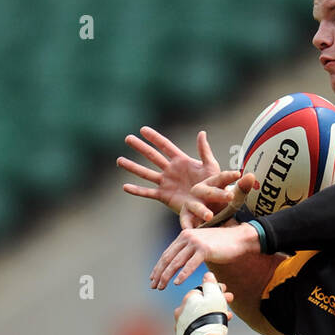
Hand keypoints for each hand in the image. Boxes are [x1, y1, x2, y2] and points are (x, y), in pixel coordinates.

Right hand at [118, 127, 239, 227]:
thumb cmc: (215, 186)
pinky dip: (137, 190)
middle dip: (140, 147)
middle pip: (152, 156)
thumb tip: (201, 133)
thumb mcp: (211, 167)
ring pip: (146, 173)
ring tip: (119, 160)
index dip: (154, 138)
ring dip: (133, 167)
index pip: (165, 146)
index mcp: (181, 161)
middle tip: (127, 138)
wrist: (212, 205)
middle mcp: (171, 171)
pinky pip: (148, 193)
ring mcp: (167, 183)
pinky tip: (125, 187)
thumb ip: (204, 151)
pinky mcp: (165, 196)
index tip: (142, 129)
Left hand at [150, 174, 260, 288]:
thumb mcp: (202, 245)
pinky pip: (190, 265)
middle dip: (159, 273)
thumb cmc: (222, 244)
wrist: (239, 239)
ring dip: (167, 276)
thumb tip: (182, 263)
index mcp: (184, 235)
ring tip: (161, 287)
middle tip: (153, 285)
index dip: (159, 267)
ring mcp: (195, 243)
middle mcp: (187, 237)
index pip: (167, 253)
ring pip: (176, 262)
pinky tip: (177, 283)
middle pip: (168, 258)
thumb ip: (191, 251)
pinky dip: (183, 275)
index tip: (153, 278)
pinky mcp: (204, 250)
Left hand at [174, 273, 232, 334]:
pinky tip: (217, 328)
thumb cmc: (211, 317)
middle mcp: (181, 312)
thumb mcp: (214, 296)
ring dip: (214, 314)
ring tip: (228, 316)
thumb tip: (208, 275)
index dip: (216, 290)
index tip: (226, 291)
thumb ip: (211, 284)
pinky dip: (207, 327)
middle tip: (230, 302)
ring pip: (200, 317)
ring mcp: (181, 327)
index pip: (202, 291)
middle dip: (217, 302)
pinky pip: (197, 329)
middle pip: (201, 304)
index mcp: (187, 300)